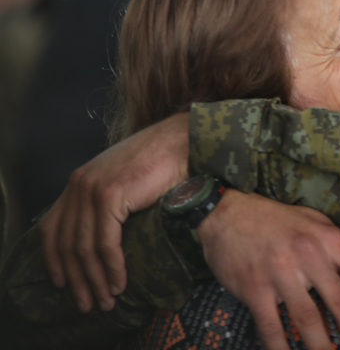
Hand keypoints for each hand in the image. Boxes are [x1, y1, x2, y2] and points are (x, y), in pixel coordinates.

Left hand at [40, 112, 189, 311]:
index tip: (63, 283)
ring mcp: (92, 188)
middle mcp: (79, 184)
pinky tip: (120, 281)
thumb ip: (107, 201)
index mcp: (79, 181)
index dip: (54, 260)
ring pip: (83, 247)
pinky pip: (105, 242)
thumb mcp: (124, 181)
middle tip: (87, 303)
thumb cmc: (162, 162)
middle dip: (75, 278)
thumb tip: (103, 237)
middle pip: (65, 242)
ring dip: (95, 279)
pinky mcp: (110, 195)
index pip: (51, 228)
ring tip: (107, 299)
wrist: (182, 142)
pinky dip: (111, 266)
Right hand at [198, 191, 339, 349]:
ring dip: (324, 348)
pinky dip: (281, 348)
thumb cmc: (278, 220)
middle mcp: (309, 255)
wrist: (228, 214)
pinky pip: (272, 326)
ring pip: (309, 320)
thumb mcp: (318, 222)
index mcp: (330, 239)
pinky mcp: (255, 288)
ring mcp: (281, 273)